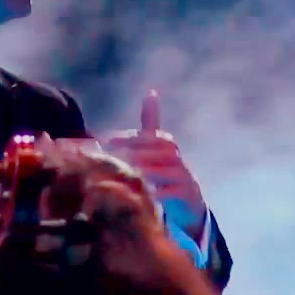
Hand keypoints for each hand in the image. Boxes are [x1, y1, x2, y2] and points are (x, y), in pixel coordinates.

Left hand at [103, 90, 206, 240]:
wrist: (189, 202)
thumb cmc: (166, 171)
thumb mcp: (156, 148)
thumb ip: (150, 124)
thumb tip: (151, 92)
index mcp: (166, 143)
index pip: (147, 136)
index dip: (127, 138)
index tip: (105, 142)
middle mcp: (177, 157)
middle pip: (159, 149)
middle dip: (136, 152)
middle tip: (114, 157)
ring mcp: (185, 175)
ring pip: (168, 169)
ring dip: (148, 170)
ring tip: (128, 173)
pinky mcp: (188, 195)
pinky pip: (176, 192)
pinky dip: (161, 193)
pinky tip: (146, 195)